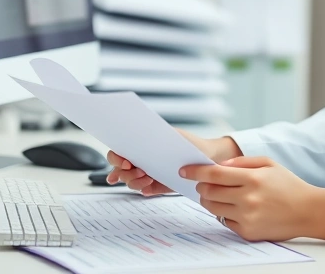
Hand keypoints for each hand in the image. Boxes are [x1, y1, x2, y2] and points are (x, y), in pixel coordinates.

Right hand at [105, 129, 240, 194]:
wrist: (209, 156)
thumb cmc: (188, 142)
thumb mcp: (170, 135)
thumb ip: (153, 136)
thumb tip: (135, 134)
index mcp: (140, 147)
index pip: (117, 153)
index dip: (115, 158)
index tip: (126, 163)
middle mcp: (141, 161)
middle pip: (120, 171)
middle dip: (126, 174)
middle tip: (141, 172)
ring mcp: (148, 174)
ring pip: (131, 182)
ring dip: (135, 182)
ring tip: (148, 179)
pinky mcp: (159, 185)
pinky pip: (146, 191)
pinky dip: (146, 190)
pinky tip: (150, 187)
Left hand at [181, 156, 324, 243]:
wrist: (308, 211)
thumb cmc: (288, 185)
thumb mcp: (268, 164)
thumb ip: (241, 162)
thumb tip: (218, 166)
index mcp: (252, 179)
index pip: (213, 175)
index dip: (195, 171)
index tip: (184, 170)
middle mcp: (248, 199)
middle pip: (209, 192)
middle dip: (201, 186)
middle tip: (203, 184)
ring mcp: (247, 217)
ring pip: (213, 208)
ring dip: (209, 200)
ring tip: (217, 195)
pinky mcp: (247, 232)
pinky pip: (224, 221)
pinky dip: (224, 213)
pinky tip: (235, 208)